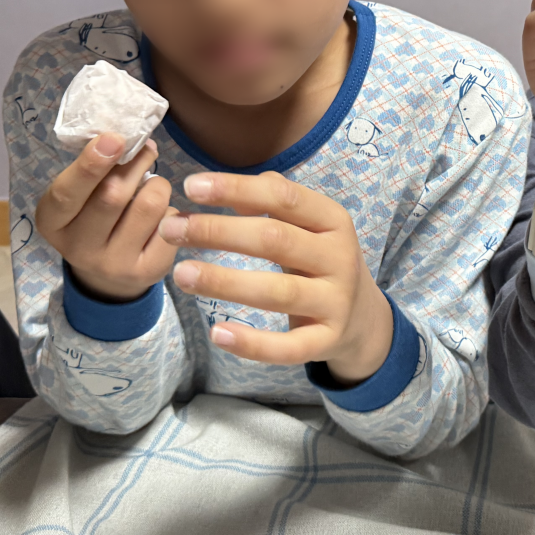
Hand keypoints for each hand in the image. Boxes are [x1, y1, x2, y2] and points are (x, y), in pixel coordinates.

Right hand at [35, 133, 177, 300]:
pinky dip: (170, 210)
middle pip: (113, 196)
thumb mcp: (80, 199)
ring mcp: (114, 264)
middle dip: (135, 163)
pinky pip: (170, 224)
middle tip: (146, 148)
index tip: (114, 137)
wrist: (108, 277)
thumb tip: (134, 138)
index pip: (68, 193)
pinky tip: (160, 216)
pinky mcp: (147, 272)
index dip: (91, 164)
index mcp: (53, 222)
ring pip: (148, 206)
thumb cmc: (93, 221)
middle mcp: (79, 248)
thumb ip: (96, 172)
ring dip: (157, 185)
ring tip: (153, 187)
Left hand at [157, 171, 392, 383]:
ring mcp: (335, 301)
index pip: (283, 196)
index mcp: (333, 221)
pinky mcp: (327, 340)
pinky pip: (288, 347)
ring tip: (181, 274)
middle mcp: (339, 258)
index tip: (190, 187)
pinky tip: (218, 333)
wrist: (363, 317)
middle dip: (218, 232)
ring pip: (277, 292)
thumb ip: (270, 203)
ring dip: (225, 282)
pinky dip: (253, 343)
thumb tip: (222, 188)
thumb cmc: (319, 261)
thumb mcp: (307, 226)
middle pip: (275, 240)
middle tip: (171, 229)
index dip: (236, 189)